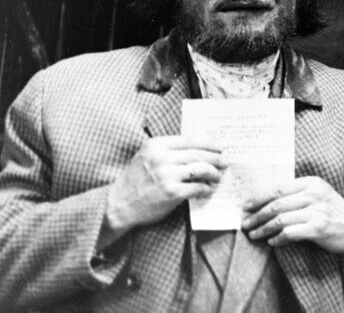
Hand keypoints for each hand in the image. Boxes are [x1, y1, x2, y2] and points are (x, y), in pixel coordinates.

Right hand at [104, 136, 224, 241]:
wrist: (119, 204)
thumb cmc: (135, 180)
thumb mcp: (147, 156)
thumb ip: (167, 150)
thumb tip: (197, 148)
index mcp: (156, 145)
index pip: (190, 140)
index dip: (209, 143)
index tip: (219, 146)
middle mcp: (162, 157)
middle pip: (198, 154)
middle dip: (216, 158)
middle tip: (225, 161)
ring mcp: (167, 175)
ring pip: (201, 169)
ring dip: (214, 173)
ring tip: (218, 176)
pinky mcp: (171, 192)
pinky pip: (197, 187)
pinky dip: (206, 188)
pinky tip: (208, 189)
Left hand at [242, 176, 343, 271]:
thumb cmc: (331, 211)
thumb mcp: (317, 195)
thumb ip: (296, 194)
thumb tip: (263, 200)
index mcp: (311, 182)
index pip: (278, 187)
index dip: (259, 197)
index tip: (245, 206)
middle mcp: (314, 194)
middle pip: (276, 204)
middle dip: (257, 215)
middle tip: (246, 223)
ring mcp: (317, 211)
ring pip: (280, 219)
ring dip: (263, 228)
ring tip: (254, 235)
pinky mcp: (319, 228)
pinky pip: (290, 232)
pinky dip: (278, 238)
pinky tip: (272, 241)